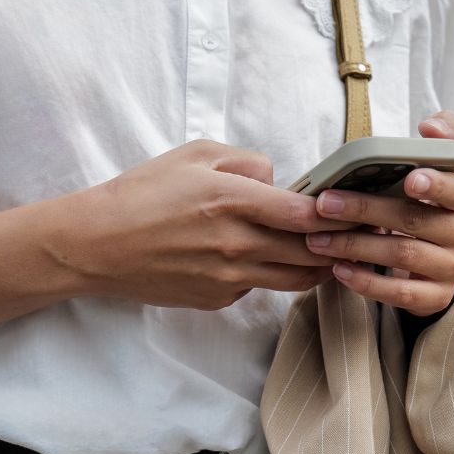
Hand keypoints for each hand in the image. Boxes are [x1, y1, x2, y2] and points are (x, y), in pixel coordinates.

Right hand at [63, 139, 355, 309]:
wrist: (98, 245)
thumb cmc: (142, 193)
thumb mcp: (194, 154)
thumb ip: (247, 162)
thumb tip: (278, 181)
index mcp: (233, 200)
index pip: (307, 214)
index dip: (338, 214)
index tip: (354, 209)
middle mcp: (236, 244)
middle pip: (310, 252)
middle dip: (337, 245)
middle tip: (355, 236)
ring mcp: (228, 277)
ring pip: (294, 279)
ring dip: (316, 267)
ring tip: (328, 254)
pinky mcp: (217, 298)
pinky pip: (257, 287)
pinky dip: (268, 276)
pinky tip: (261, 260)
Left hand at [304, 112, 453, 316]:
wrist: (436, 263)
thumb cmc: (425, 207)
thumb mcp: (435, 173)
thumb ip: (437, 142)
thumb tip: (430, 126)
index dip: (436, 183)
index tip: (410, 179)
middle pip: (413, 220)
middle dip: (364, 210)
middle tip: (324, 205)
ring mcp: (452, 268)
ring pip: (401, 255)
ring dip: (354, 246)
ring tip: (317, 239)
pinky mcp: (435, 298)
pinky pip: (400, 293)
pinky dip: (365, 281)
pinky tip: (338, 269)